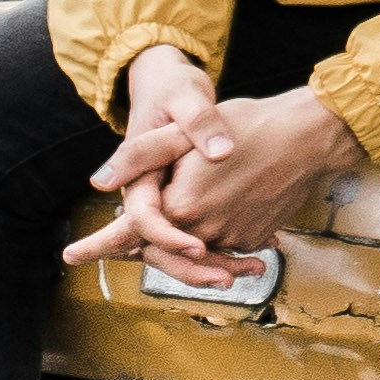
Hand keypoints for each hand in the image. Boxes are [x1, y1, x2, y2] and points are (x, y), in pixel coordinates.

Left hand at [67, 69, 361, 285]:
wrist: (309, 137)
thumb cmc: (247, 125)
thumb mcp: (185, 130)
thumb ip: (141, 155)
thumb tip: (99, 181)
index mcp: (182, 205)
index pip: (130, 231)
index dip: (97, 243)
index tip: (70, 255)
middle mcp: (205, 230)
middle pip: (160, 249)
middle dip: (141, 246)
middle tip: (110, 243)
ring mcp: (232, 237)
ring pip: (191, 250)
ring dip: (179, 245)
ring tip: (172, 231)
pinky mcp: (253, 238)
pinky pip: (221, 247)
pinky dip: (210, 241)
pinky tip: (211, 218)